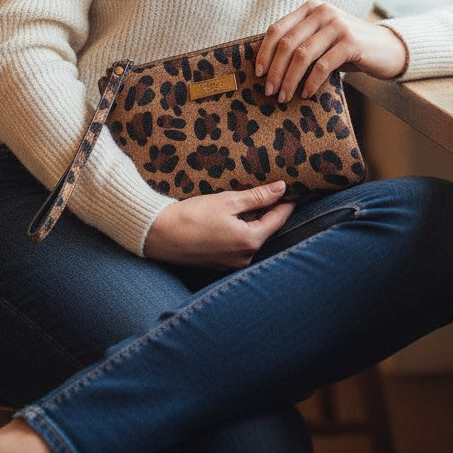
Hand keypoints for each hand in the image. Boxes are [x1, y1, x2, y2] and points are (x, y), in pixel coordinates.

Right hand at [143, 182, 295, 268]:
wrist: (159, 235)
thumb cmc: (192, 216)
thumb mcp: (227, 201)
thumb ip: (257, 197)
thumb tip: (281, 189)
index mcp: (249, 241)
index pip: (277, 219)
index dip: (286, 203)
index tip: (293, 191)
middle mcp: (245, 257)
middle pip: (265, 229)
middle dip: (268, 211)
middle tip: (272, 191)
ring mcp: (232, 263)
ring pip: (251, 237)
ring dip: (252, 221)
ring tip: (248, 201)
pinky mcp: (220, 263)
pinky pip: (237, 244)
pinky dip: (239, 230)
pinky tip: (230, 217)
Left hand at [255, 0, 407, 101]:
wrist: (388, 49)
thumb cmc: (348, 48)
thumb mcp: (322, 39)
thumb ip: (300, 43)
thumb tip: (268, 68)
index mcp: (310, 8)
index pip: (277, 29)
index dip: (264, 52)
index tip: (259, 73)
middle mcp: (322, 12)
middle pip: (287, 44)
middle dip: (275, 70)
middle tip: (270, 91)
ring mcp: (337, 25)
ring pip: (302, 56)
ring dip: (289, 79)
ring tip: (284, 97)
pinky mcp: (351, 42)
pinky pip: (322, 65)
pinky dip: (311, 82)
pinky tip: (306, 93)